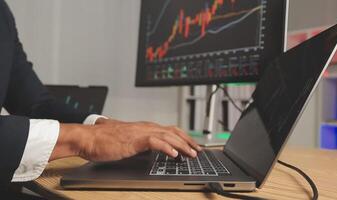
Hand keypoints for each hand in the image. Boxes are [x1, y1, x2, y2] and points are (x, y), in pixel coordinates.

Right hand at [50, 119, 201, 161]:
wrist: (87, 138)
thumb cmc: (102, 140)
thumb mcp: (124, 139)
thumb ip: (134, 140)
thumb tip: (141, 144)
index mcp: (144, 127)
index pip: (169, 130)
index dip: (183, 138)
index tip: (191, 145)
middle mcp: (145, 127)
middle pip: (173, 132)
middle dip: (188, 141)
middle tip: (197, 150)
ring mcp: (140, 132)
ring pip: (168, 136)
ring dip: (182, 145)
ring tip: (191, 154)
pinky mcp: (134, 140)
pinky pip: (155, 142)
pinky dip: (166, 147)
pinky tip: (174, 154)